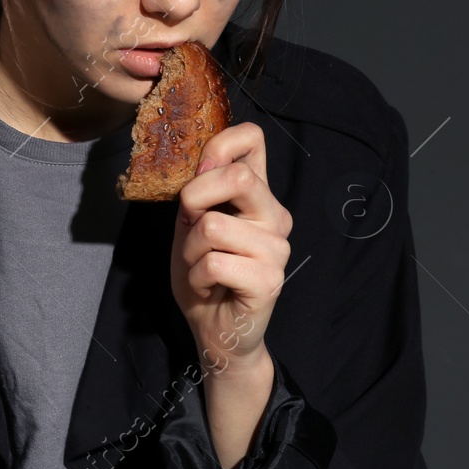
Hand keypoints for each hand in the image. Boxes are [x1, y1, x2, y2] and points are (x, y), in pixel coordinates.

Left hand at [169, 120, 292, 377]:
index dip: (220, 144)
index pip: (253, 138)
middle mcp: (275, 216)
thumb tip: (200, 165)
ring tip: (200, 266)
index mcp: (258, 194)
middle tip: (191, 228)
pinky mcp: (270, 280)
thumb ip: (198, 192)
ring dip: (190, 250)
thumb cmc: (203, 273)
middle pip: (238, 177)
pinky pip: (214, 263)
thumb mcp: (191, 223)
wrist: (215, 329)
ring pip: (213, 226)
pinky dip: (197, 278)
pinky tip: (209, 287)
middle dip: (195, 200)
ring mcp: (277, 249)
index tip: (198, 172)